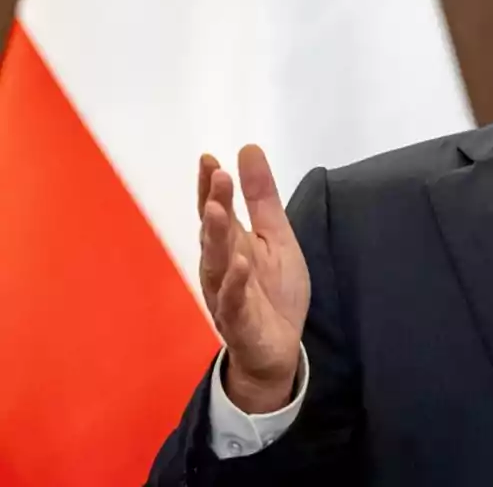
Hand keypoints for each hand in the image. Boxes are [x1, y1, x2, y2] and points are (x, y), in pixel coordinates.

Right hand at [198, 145, 310, 413]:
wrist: (278, 348)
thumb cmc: (272, 290)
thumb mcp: (275, 236)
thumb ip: (261, 197)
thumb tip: (247, 148)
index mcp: (230, 244)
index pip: (216, 210)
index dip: (210, 186)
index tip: (209, 159)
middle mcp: (220, 266)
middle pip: (213, 233)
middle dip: (213, 203)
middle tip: (216, 175)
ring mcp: (226, 294)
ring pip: (216, 265)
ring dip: (216, 237)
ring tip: (218, 210)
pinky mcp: (239, 322)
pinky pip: (234, 302)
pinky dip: (235, 283)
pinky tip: (240, 264)